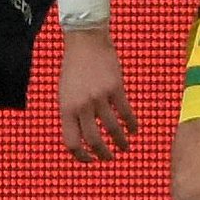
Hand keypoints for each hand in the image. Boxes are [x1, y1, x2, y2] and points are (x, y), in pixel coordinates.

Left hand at [56, 27, 137, 162]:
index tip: (89, 159)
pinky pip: (126, 113)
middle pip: (94, 140)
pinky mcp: (116, 88)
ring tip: (125, 147)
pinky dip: (131, 124)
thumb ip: (71, 113)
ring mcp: (99, 97)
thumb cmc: (73, 67)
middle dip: (103, 153)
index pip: (71, 142)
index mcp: (66, 108)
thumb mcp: (64, 92)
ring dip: (120, 142)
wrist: (85, 40)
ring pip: (112, 129)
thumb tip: (81, 136)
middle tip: (110, 158)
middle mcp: (82, 105)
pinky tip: (134, 129)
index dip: (81, 156)